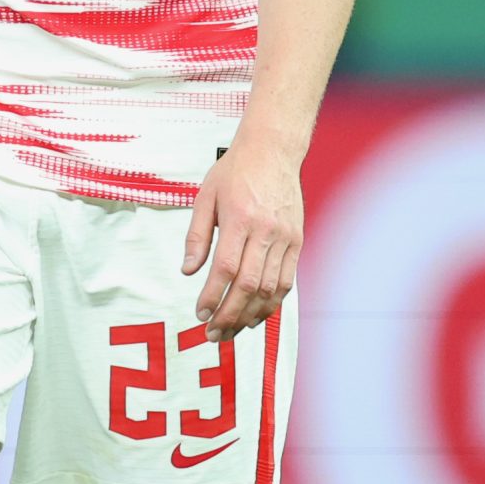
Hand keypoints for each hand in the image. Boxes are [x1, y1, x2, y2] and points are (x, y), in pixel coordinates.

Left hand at [183, 132, 302, 340]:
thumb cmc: (235, 171)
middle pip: (249, 285)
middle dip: (230, 315)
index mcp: (240, 218)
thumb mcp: (205, 196)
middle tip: (213, 333)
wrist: (273, 150)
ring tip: (231, 330)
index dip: (213, 296)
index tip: (200, 314)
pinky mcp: (297, 242)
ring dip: (250, 315)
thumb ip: (196, 236)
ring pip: (271, 289)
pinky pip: (286, 282)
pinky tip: (255, 315)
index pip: (227, 268)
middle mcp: (266, 231)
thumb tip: (188, 271)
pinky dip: (271, 303)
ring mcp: (286, 238)